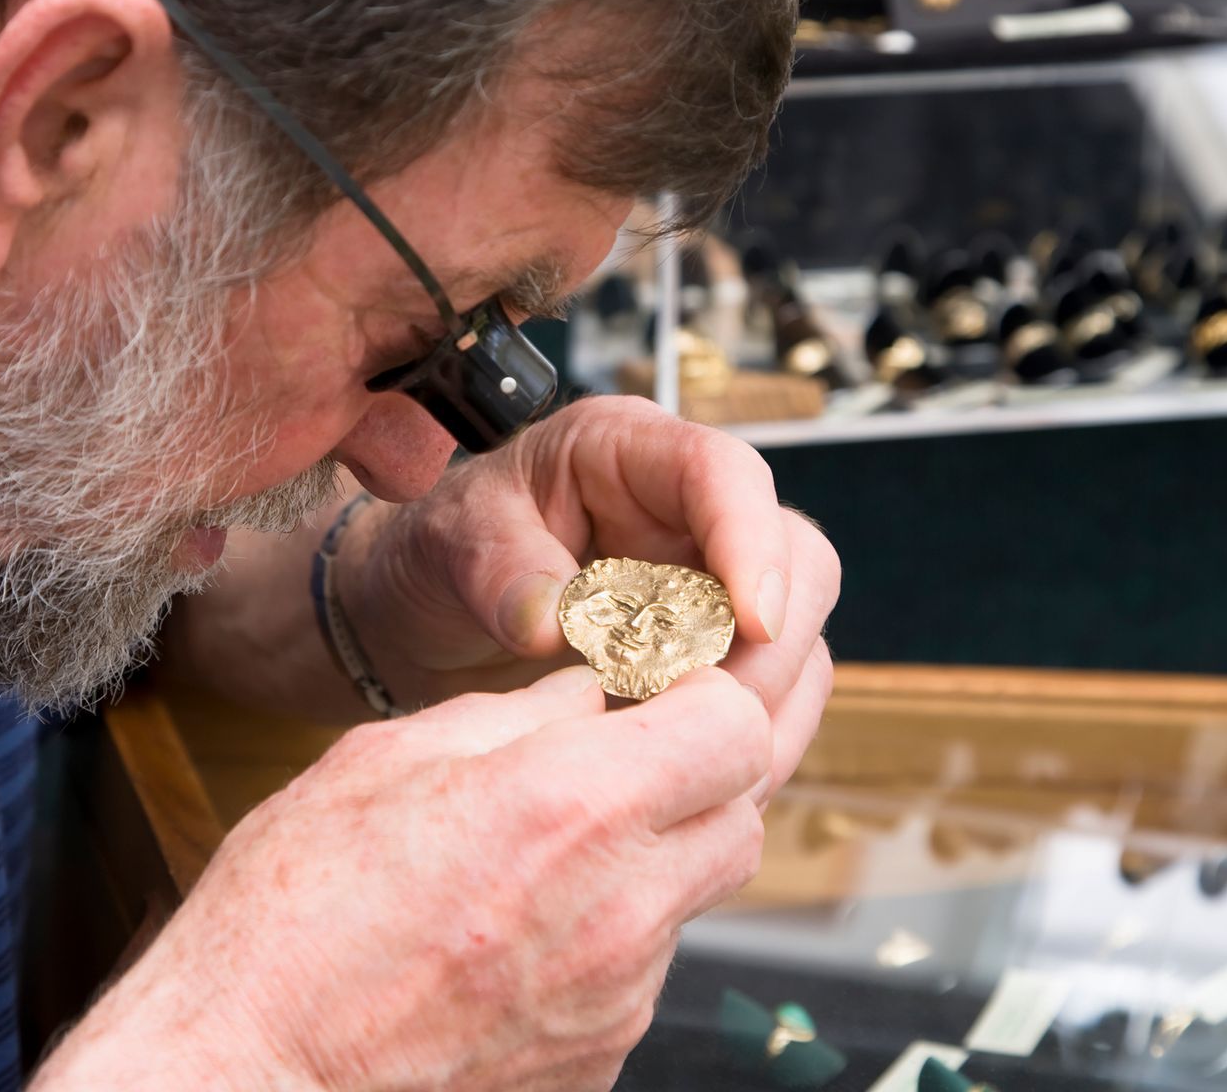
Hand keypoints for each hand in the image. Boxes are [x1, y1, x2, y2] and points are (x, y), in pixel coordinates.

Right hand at [35, 664, 773, 1090]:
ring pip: (686, 899)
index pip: (738, 728)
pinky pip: (636, 977)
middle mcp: (620, 909)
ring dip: (640, 862)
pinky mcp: (598, 1063)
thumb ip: (514, 718)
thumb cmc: (291, 915)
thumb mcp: (387, 759)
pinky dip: (598, 942)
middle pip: (740, 818)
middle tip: (608, 770)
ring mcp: (616, 1000)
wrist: (252, 1070)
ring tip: (530, 863)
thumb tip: (589, 697)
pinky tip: (506, 939)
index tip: (656, 697)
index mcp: (572, 807)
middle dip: (693, 780)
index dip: (704, 699)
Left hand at [345, 396, 838, 796]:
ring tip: (690, 757)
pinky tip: (696, 776)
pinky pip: (775, 692)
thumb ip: (500, 571)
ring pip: (799, 635)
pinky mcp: (718, 647)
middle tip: (705, 718)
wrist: (428, 612)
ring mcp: (714, 580)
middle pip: (798, 559)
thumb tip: (551, 620)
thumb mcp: (451, 542)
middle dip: (767, 644)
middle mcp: (691, 509)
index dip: (753, 545)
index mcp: (627, 451)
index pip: (725, 474)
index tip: (751, 622)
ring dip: (762, 701)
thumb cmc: (443, 551)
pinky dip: (750, 738)